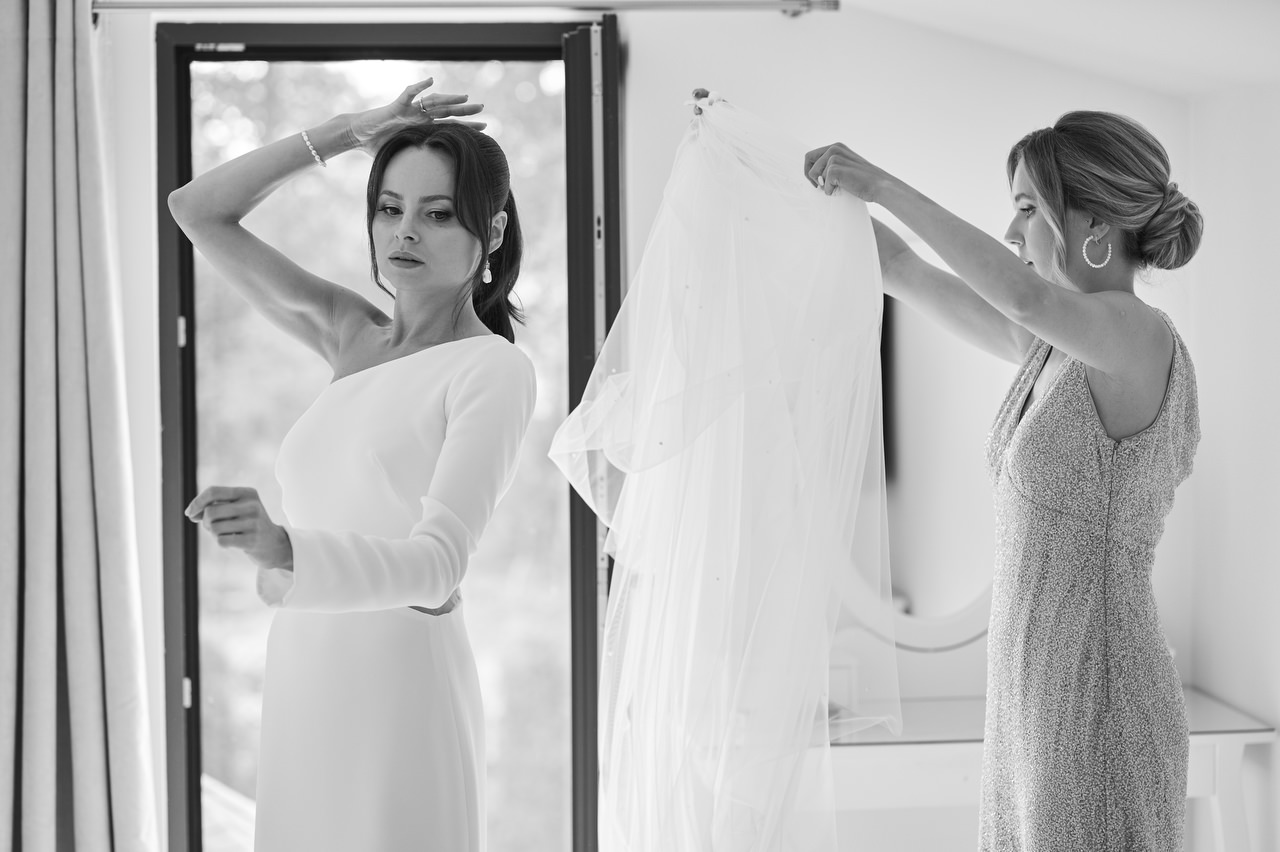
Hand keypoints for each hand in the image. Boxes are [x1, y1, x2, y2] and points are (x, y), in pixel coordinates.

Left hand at [186, 486, 292, 570]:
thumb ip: (216, 505)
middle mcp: (252, 505)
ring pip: (214, 528)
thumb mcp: (238, 508)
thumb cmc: (249, 523)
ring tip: (224, 534)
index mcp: (248, 493)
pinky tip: (232, 541)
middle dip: (205, 521)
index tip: (190, 513)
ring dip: (213, 534)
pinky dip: (221, 542)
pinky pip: (221, 541)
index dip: (197, 502)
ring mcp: (253, 523)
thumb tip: (192, 512)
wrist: (274, 544)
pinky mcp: (252, 540)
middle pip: (211, 511)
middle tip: (211, 527)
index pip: (213, 491)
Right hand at [347, 79, 485, 155]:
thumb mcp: (404, 159)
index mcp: (424, 128)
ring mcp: (410, 109)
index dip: (466, 127)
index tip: (485, 129)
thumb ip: (417, 168)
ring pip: (433, 101)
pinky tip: (430, 81)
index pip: (450, 126)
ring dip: (449, 98)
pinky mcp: (397, 105)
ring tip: (464, 96)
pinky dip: (419, 87)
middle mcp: (420, 116)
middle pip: (447, 111)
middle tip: (483, 108)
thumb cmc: (379, 147)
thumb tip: (430, 190)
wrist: (360, 135)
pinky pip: (409, 93)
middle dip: (464, 109)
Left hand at [803, 142, 893, 202]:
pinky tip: (844, 189)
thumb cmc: (863, 180)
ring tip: (839, 186)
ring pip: (814, 175)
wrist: (879, 185)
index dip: (809, 170)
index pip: (810, 156)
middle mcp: (834, 148)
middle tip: (821, 186)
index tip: (817, 181)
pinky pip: (823, 184)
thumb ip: (831, 165)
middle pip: (808, 161)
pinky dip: (830, 191)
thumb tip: (812, 175)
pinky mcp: (834, 169)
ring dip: (824, 185)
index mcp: (836, 147)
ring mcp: (834, 157)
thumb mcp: (845, 166)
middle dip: (811, 176)